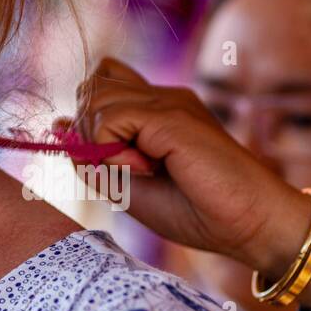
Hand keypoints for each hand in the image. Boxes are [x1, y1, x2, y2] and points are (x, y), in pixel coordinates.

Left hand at [70, 57, 310, 274]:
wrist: (252, 226)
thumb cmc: (197, 211)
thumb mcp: (128, 187)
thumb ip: (92, 157)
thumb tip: (57, 126)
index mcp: (156, 109)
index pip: (100, 84)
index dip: (87, 120)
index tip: (103, 160)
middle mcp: (162, 96)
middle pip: (91, 84)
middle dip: (89, 127)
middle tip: (123, 165)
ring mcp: (168, 100)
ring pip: (94, 97)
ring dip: (101, 142)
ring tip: (140, 170)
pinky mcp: (170, 115)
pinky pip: (108, 118)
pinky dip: (111, 150)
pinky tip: (146, 169)